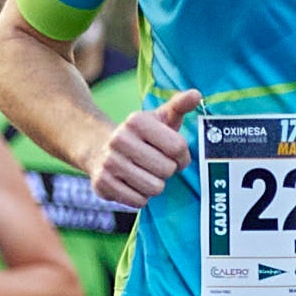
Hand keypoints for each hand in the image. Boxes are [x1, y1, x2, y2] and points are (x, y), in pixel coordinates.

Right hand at [96, 91, 202, 208]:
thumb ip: (180, 105)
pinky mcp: (103, 183)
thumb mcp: (160, 117)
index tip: (175, 155)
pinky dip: (141, 197)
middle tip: (158, 165)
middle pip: (167, 170)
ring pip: (154, 188)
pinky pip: (138, 201)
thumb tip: (196, 94)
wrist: (99, 148)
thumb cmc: (142, 135)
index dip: (182, 156)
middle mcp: (120, 139)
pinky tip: (133, 184)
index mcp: (136, 121)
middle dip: (167, 171)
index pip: (178, 147)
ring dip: (155, 185)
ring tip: (146, 174)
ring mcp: (109, 162)